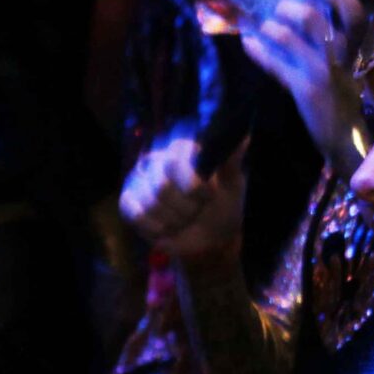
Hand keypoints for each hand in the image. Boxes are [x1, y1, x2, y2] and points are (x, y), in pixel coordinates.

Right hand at [119, 135, 244, 267]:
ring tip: (184, 220)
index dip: (193, 187)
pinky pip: (137, 216)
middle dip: (186, 208)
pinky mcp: (130, 201)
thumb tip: (244, 136)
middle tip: (197, 212)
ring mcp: (140, 180)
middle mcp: (158, 160)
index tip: (209, 197)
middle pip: (161, 187)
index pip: (175, 163)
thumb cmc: (222, 205)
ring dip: (174, 221)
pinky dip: (157, 228)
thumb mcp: (232, 184)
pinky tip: (168, 228)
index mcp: (182, 151)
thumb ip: (230, 162)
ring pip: (150, 205)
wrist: (211, 237)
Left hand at [243, 0, 367, 172]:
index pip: (354, 15)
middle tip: (279, 6)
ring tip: (259, 24)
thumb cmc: (339, 102)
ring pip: (294, 39)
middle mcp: (341, 59)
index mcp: (353, 52)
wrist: (346, 141)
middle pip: (319, 20)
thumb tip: (303, 18)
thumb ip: (328, 48)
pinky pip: (278, 65)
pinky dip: (259, 51)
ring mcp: (323, 74)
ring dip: (273, 27)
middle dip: (293, 9)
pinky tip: (247, 43)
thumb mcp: (341, 72)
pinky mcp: (305, 90)